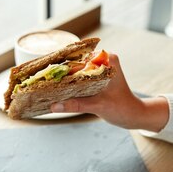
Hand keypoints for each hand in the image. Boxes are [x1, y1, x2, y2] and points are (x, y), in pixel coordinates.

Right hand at [50, 54, 168, 131]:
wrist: (133, 115)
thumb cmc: (121, 108)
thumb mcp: (98, 106)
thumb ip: (76, 105)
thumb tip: (53, 106)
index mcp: (107, 60)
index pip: (80, 55)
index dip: (62, 60)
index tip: (44, 66)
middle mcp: (103, 60)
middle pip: (76, 62)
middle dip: (59, 70)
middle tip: (39, 76)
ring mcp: (99, 69)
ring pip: (76, 70)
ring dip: (62, 77)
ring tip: (43, 82)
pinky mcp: (96, 78)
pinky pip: (78, 78)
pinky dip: (68, 83)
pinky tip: (54, 90)